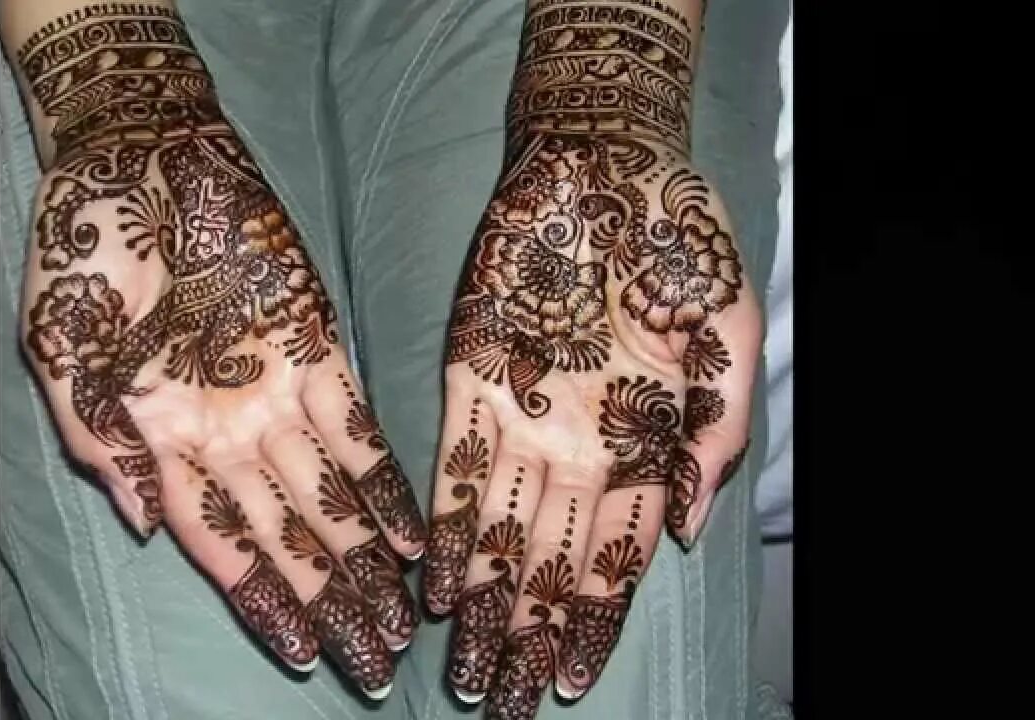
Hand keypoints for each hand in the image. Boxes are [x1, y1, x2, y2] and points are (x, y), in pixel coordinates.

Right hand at [14, 6, 423, 698]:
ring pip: (329, 496)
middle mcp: (228, 433)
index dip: (264, 600)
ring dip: (365, 559)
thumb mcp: (62, 356)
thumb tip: (142, 526)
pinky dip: (383, 480)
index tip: (306, 653)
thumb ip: (100, 442)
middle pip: (287, 536)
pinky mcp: (319, 346)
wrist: (137, 162)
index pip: (223, 545)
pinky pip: (357, 427)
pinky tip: (411, 532)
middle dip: (330, 601)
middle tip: (375, 665)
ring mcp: (276, 394)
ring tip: (402, 620)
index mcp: (163, 444)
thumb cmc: (85, 259)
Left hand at [422, 132, 759, 716]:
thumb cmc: (681, 242)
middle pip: (550, 562)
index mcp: (641, 443)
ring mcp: (522, 416)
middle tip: (500, 705)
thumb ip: (716, 433)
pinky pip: (454, 465)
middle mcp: (576, 445)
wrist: (608, 163)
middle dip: (527, 635)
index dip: (594, 621)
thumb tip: (690, 533)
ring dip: (482, 603)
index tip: (570, 681)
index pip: (615, 556)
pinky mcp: (469, 378)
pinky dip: (445, 526)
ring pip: (498, 531)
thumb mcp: (729, 335)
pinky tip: (435, 583)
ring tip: (464, 671)